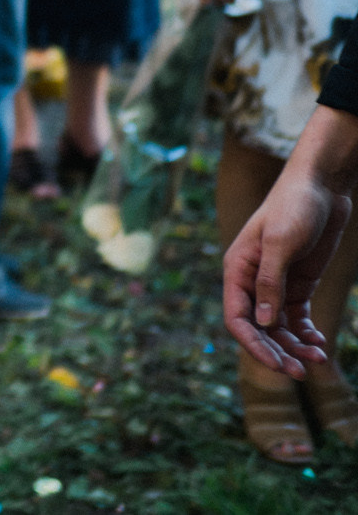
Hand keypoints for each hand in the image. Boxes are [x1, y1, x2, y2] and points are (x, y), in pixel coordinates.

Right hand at [224, 172, 348, 377]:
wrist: (321, 187)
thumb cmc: (294, 207)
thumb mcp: (281, 244)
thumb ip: (270, 282)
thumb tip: (264, 323)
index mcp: (238, 270)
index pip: (237, 318)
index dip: (254, 345)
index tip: (278, 365)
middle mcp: (252, 281)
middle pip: (259, 328)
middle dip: (278, 352)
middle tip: (302, 372)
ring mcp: (275, 283)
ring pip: (279, 327)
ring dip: (295, 346)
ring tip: (319, 358)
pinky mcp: (297, 283)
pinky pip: (296, 317)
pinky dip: (306, 332)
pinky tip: (320, 342)